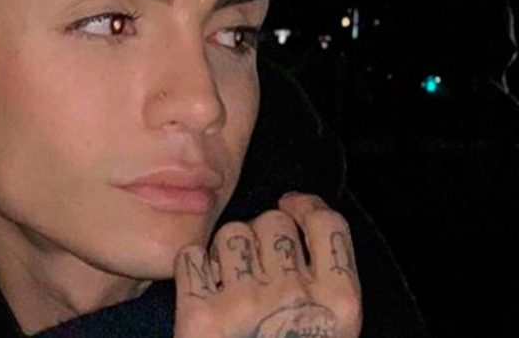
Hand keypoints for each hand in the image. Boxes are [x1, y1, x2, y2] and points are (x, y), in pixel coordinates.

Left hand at [173, 193, 361, 337]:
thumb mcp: (331, 331)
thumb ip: (325, 282)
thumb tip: (301, 215)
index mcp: (340, 302)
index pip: (326, 222)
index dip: (306, 206)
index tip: (292, 206)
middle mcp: (295, 296)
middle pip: (273, 221)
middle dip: (262, 235)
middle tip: (257, 266)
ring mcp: (246, 303)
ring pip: (231, 234)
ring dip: (227, 251)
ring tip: (230, 284)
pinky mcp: (200, 314)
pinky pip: (191, 256)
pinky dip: (193, 268)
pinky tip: (203, 291)